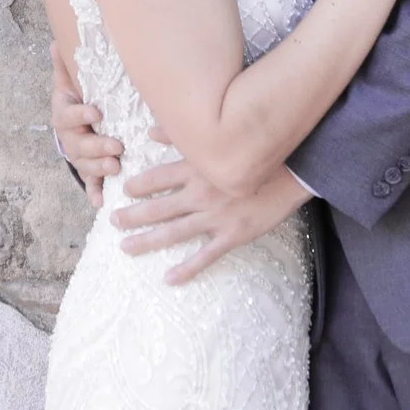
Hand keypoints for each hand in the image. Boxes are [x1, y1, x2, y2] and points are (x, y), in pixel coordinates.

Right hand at [52, 48, 121, 207]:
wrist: (74, 128)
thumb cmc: (77, 103)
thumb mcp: (70, 84)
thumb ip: (66, 67)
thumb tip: (56, 42)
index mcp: (65, 115)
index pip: (69, 115)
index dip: (80, 114)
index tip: (96, 112)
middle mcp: (69, 138)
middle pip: (79, 145)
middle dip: (97, 146)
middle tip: (117, 146)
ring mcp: (78, 156)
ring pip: (85, 165)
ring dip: (99, 167)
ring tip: (116, 166)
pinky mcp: (88, 172)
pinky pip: (90, 184)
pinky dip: (94, 193)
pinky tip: (101, 201)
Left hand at [110, 157, 311, 284]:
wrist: (296, 171)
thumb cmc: (258, 151)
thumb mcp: (221, 140)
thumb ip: (183, 137)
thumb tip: (150, 131)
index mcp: (196, 169)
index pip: (156, 179)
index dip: (137, 186)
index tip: (122, 191)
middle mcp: (200, 194)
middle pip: (158, 207)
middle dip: (132, 216)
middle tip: (113, 221)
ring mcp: (215, 217)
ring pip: (173, 233)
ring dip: (147, 241)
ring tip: (126, 247)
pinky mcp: (233, 235)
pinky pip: (205, 256)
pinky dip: (186, 269)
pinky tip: (168, 278)